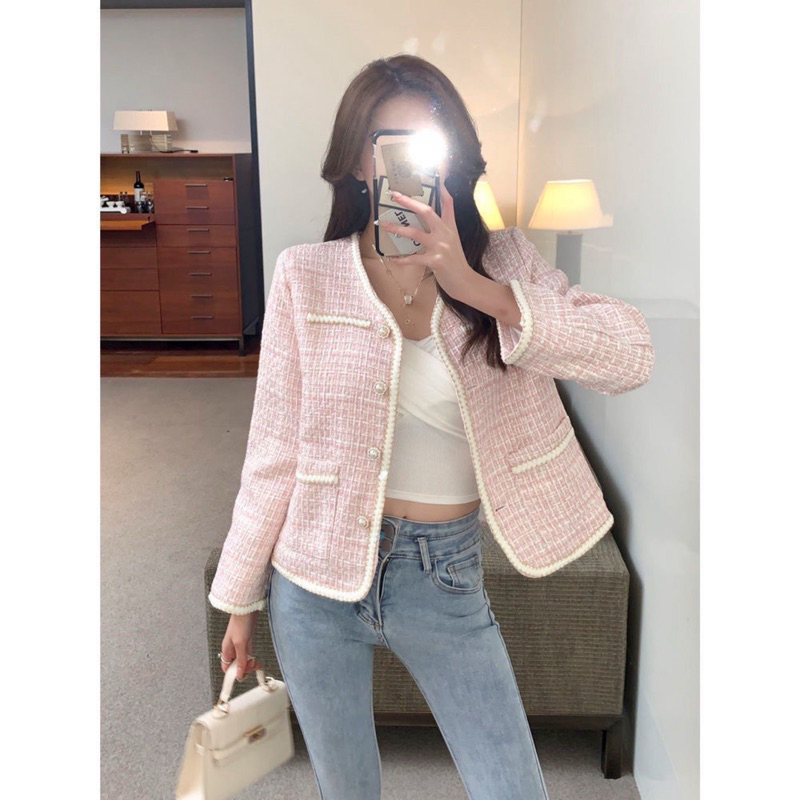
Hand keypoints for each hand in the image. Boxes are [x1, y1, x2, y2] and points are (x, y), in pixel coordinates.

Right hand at [220, 611, 259, 680]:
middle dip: (244, 668)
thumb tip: (239, 675)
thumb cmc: (240, 623)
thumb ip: (241, 659)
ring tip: (256, 664)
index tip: (241, 677)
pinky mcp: (247, 640)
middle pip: (236, 665)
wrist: (247, 608)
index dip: (232, 674)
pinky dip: (252, 657)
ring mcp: (240, 644)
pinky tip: (257, 659)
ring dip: (250, 663)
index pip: (226, 668)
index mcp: (226, 650)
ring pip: (243, 659)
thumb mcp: (240, 644)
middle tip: (252, 667)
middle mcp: (231, 649)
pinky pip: (248, 653)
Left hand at [377, 181, 476, 301]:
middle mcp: (445, 233)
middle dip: (409, 202)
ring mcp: (440, 246)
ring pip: (415, 233)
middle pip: (427, 211)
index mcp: (450, 226)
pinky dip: (401, 259)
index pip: (447, 201)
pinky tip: (391, 259)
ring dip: (397, 228)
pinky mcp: (435, 261)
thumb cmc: (455, 262)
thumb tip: (431, 219)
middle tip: (395, 194)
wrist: (465, 282)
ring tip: (384, 224)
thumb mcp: (453, 241)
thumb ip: (444, 228)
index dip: (441, 186)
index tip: (435, 171)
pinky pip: (414, 258)